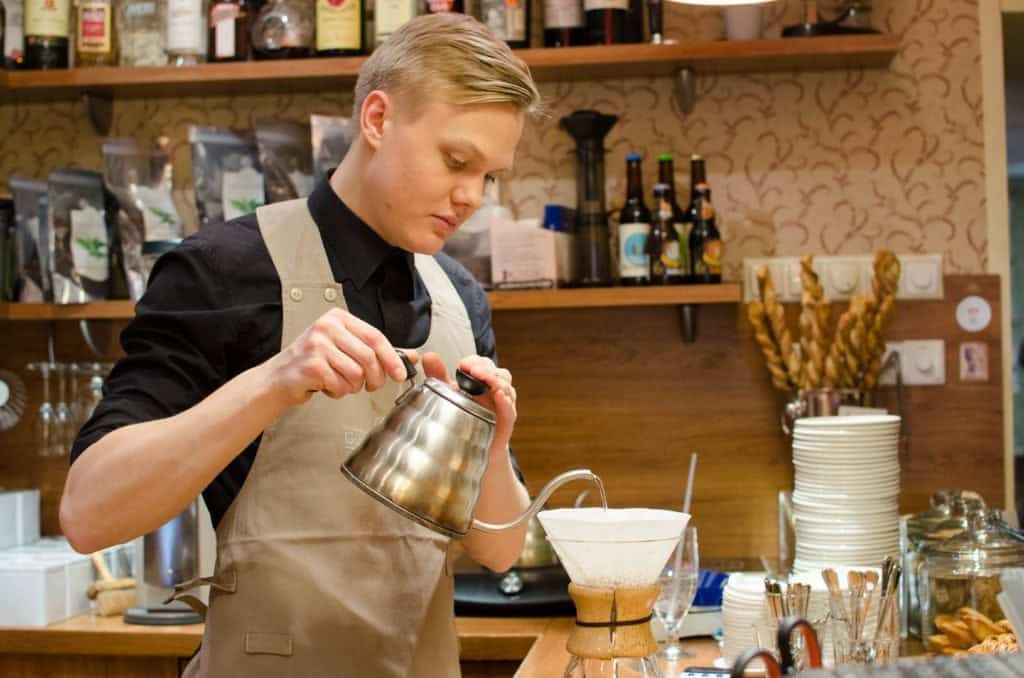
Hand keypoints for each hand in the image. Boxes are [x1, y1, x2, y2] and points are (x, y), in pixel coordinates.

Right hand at [264, 308, 416, 405]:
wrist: (279, 378)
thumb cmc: (313, 363)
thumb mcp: (346, 349)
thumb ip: (377, 352)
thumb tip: (412, 357)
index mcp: (338, 318)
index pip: (375, 336)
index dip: (392, 358)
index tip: (400, 374)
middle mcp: (327, 327)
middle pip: (368, 357)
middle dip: (374, 378)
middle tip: (368, 385)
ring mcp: (317, 344)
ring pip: (356, 374)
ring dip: (352, 387)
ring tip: (339, 383)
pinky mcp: (311, 364)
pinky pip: (340, 385)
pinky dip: (337, 392)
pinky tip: (326, 386)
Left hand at [421, 353, 516, 452]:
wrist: (471, 447)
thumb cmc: (463, 416)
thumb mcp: (448, 393)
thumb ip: (438, 374)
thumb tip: (428, 356)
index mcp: (482, 380)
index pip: (483, 364)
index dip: (475, 362)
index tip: (463, 365)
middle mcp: (495, 389)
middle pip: (498, 372)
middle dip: (486, 369)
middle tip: (473, 370)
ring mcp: (503, 404)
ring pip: (506, 387)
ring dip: (497, 381)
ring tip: (486, 379)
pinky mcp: (506, 421)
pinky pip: (509, 409)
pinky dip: (505, 401)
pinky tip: (498, 396)